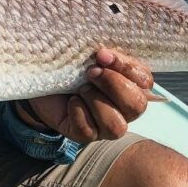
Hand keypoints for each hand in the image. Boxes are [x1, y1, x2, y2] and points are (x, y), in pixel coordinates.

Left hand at [22, 49, 153, 142]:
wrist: (43, 78)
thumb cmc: (71, 62)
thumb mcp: (87, 51)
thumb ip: (104, 51)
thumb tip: (105, 52)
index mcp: (130, 82)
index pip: (145, 80)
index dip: (126, 68)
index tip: (101, 54)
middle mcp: (124, 107)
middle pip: (137, 106)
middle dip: (113, 85)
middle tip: (91, 72)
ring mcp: (106, 124)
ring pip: (116, 126)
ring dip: (97, 102)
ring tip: (81, 89)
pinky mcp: (87, 135)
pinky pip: (89, 131)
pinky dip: (79, 112)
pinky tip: (71, 101)